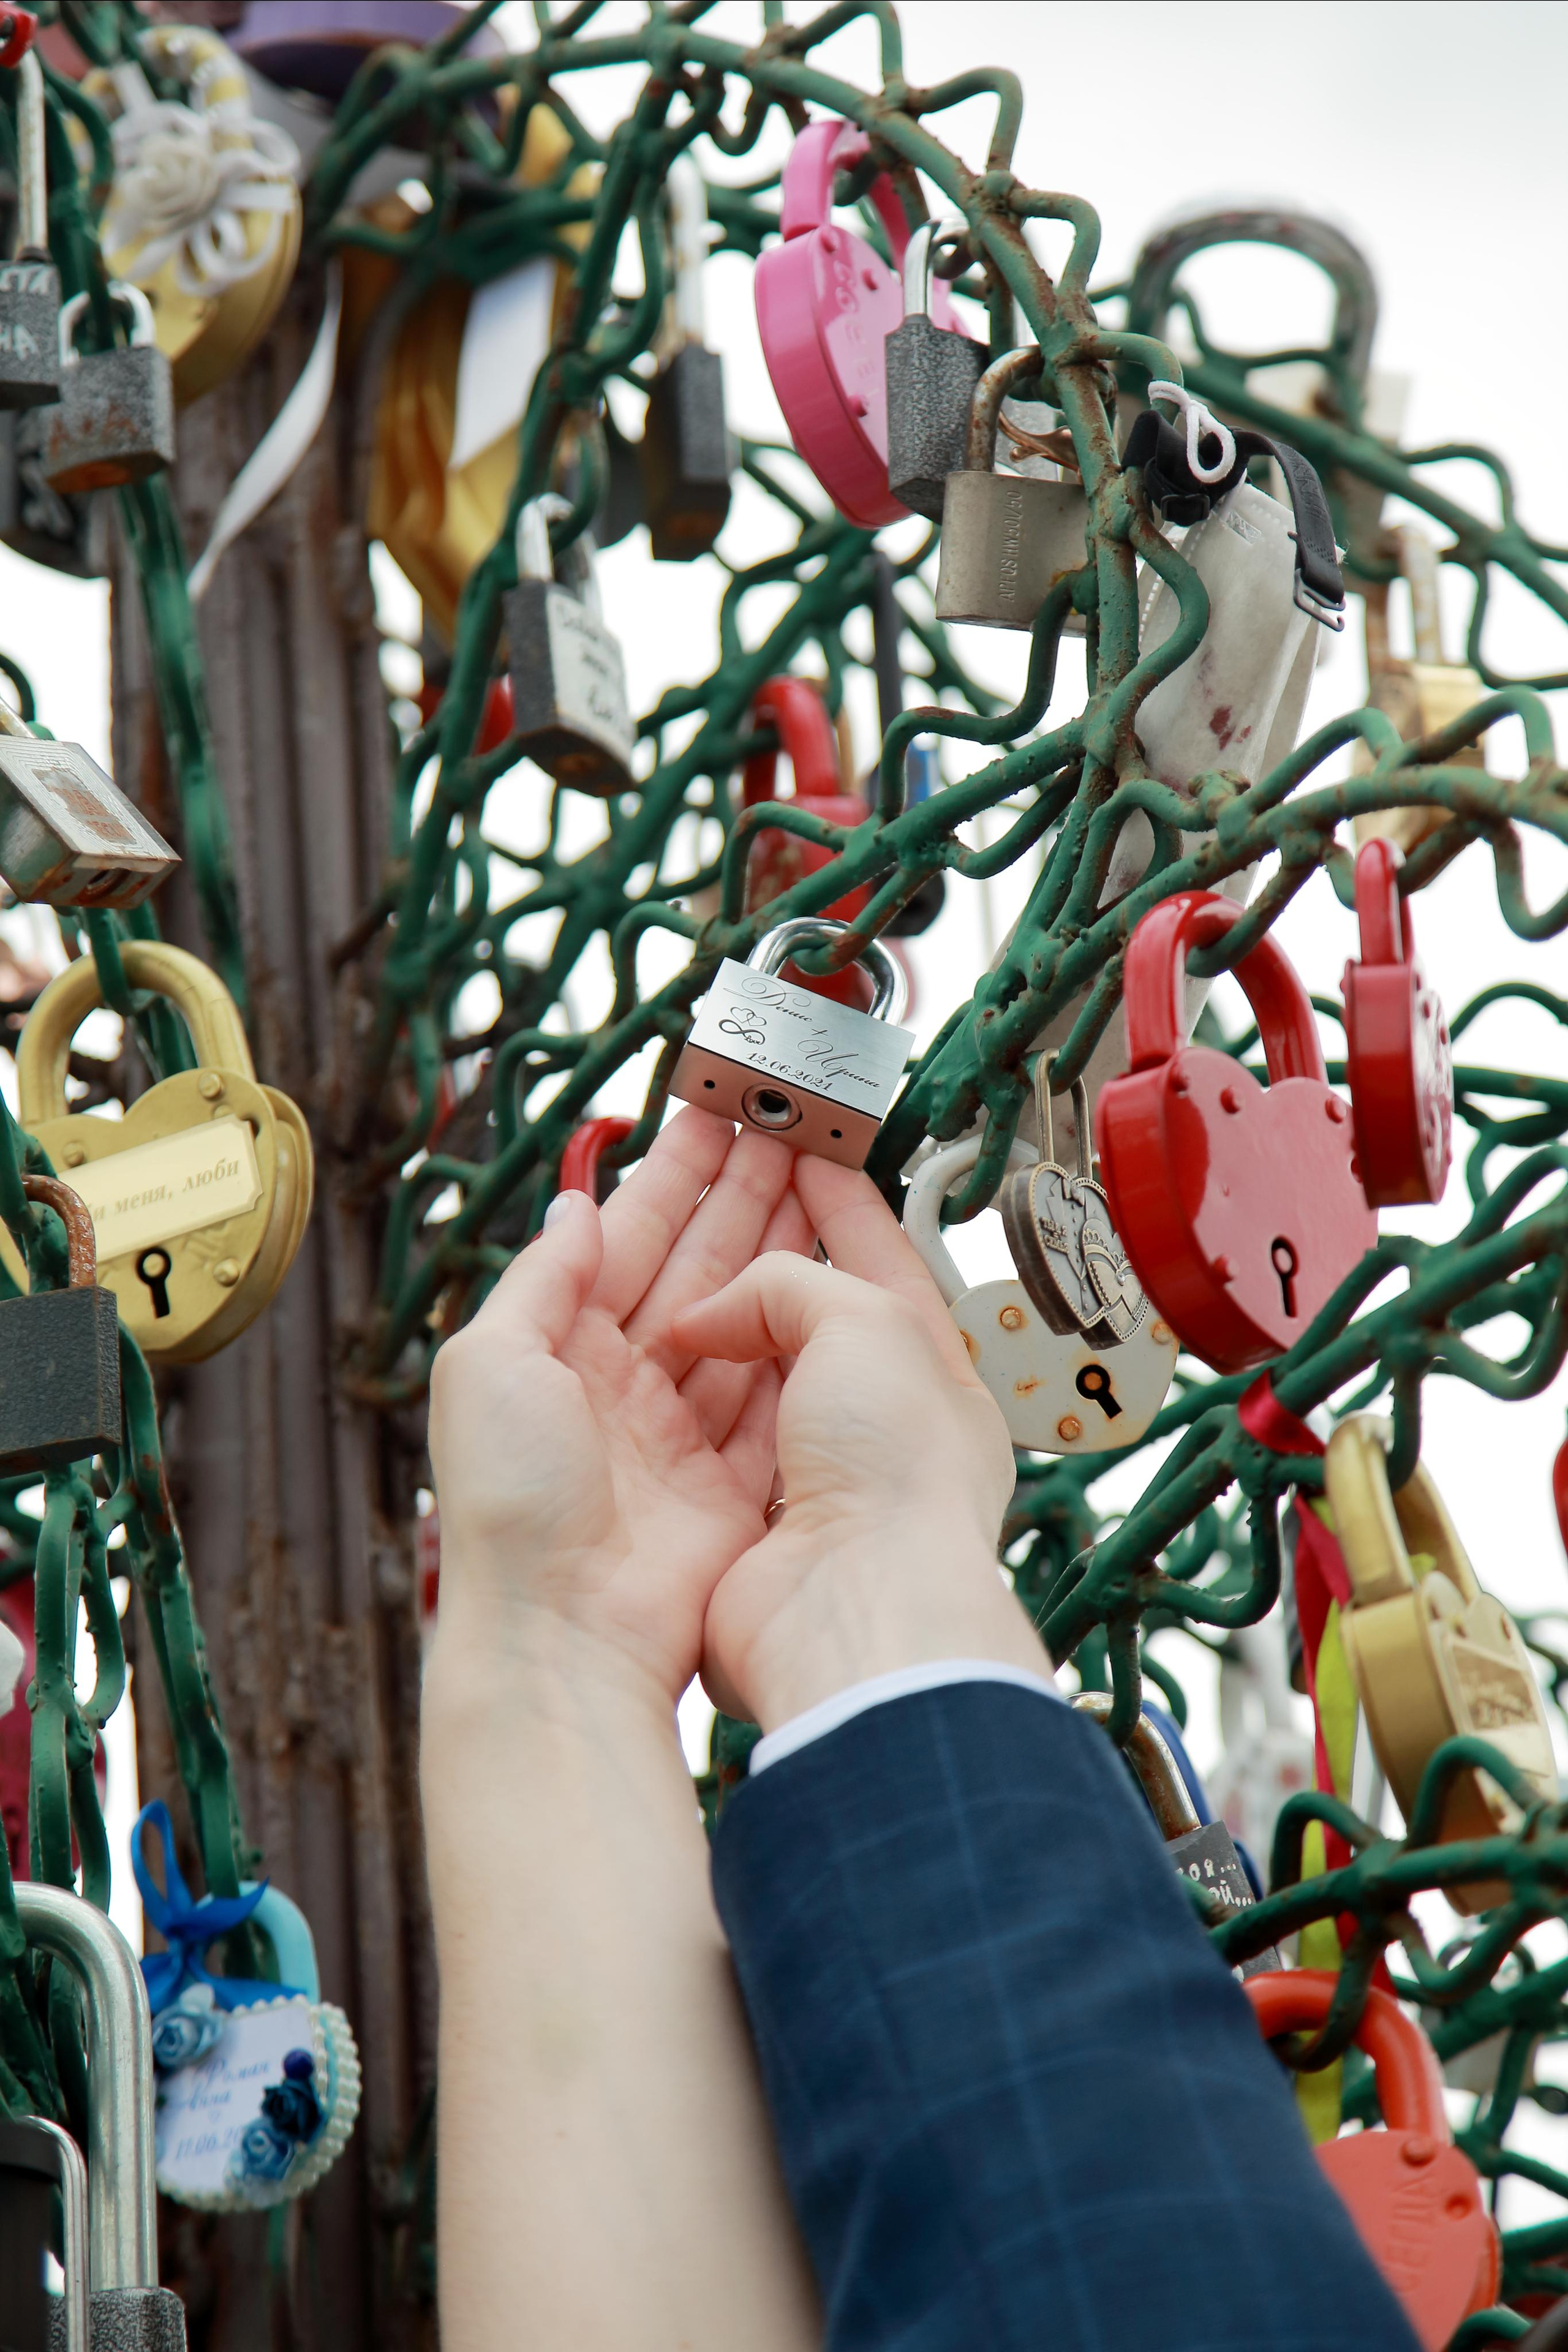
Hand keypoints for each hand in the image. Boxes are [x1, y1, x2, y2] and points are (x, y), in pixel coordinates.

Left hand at [425, 1108, 812, 1710]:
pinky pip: (771, 1397)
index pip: (628, 1239)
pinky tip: (827, 1285)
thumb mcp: (487, 1364)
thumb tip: (577, 1207)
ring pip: (741, 1318)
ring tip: (818, 1184)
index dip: (675, 1177)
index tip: (716, 1118)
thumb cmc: (510, 1504)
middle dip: (740, 1197)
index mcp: (560, 1351)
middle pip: (693, 1267)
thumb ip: (540, 1278)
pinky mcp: (730, 1486)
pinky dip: (800, 1340)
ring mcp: (680, 1435)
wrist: (560, 1632)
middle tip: (786, 1133)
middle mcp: (622, 1385)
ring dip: (777, 1250)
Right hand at [671, 1157, 1052, 1729]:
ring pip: (751, 1367)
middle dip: (768, 1243)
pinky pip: (708, 1429)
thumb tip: (707, 1317)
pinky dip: (683, 1389)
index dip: (837, 1199)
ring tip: (672, 1257)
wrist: (855, 1609)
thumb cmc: (894, 1473)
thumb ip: (787, 1284)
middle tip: (725, 1182)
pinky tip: (652, 1355)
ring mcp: (809, 1470)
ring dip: (715, 1314)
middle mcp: (872, 1418)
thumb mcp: (866, 1322)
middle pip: (810, 1309)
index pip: (881, 1257)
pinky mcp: (747, 1515)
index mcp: (930, 1366)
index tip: (798, 1151)